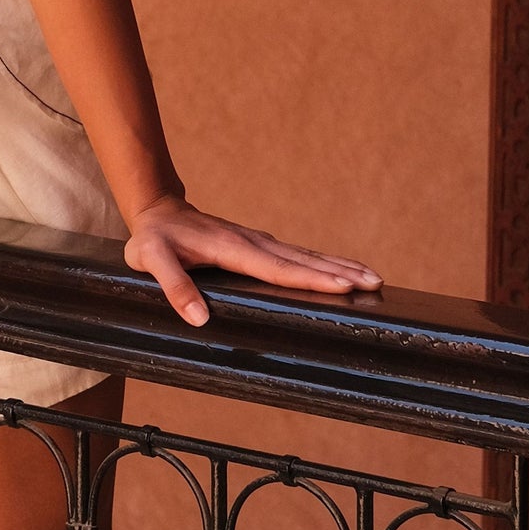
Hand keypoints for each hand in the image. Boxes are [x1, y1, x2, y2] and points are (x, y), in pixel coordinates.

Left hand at [122, 194, 380, 328]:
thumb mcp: (152, 261)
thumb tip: (200, 319)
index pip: (279, 269)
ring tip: (372, 277)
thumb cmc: (153, 239)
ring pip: (305, 255)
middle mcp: (252, 242)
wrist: (157, 210)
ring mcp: (257, 242)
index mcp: (233, 249)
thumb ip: (174, 287)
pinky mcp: (257, 245)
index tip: (343, 286)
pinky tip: (338, 271)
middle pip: (303, 260)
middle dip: (341, 271)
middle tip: (376, 282)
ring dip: (339, 265)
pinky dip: (322, 262)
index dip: (311, 279)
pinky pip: (296, 256)